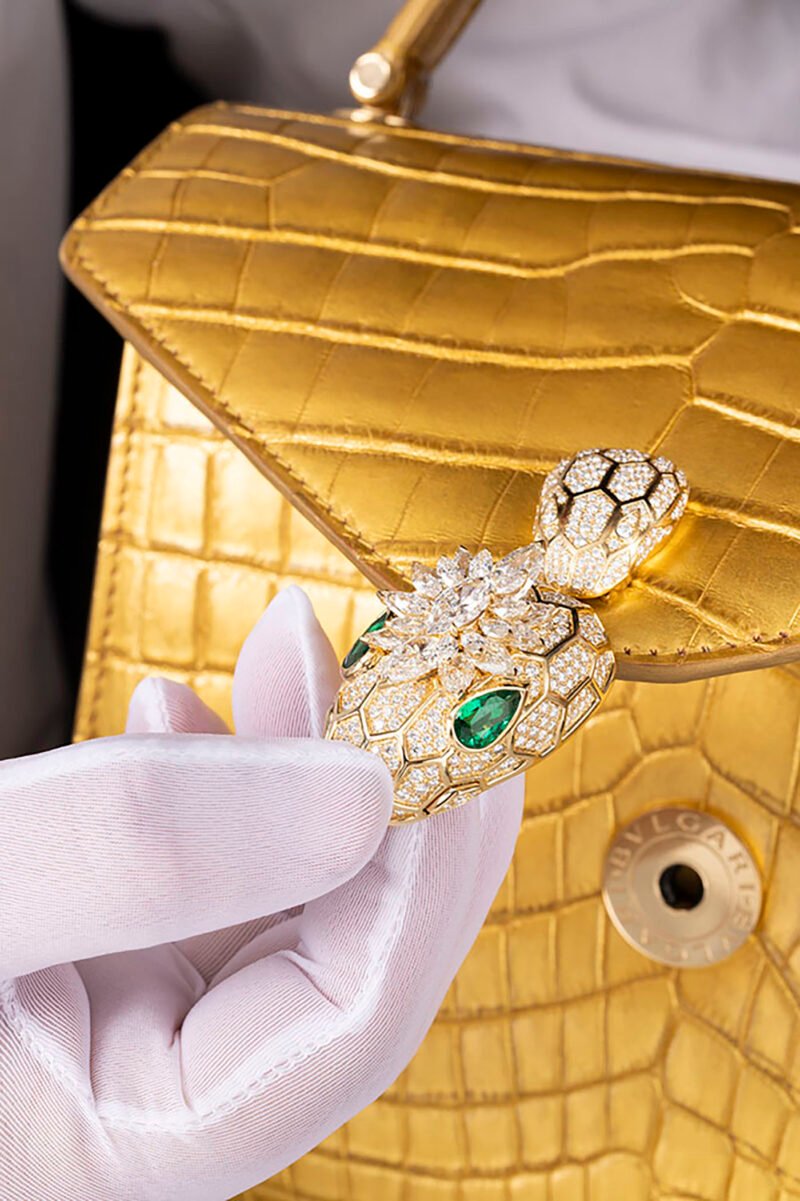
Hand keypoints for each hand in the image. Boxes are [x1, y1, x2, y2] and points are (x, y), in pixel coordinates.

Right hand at [0, 587, 522, 1200]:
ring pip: (275, 894)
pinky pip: (197, 870)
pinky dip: (212, 778)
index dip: (428, 870)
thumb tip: (359, 793)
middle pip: (340, 949)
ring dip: (302, 765)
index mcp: (143, 1146)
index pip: (354, 1015)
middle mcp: (156, 1093)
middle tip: (420, 670)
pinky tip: (184, 705)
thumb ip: (141, 854)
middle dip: (390, 801)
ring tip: (301, 649)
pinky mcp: (89, 954)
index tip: (462, 734)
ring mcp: (125, 1021)